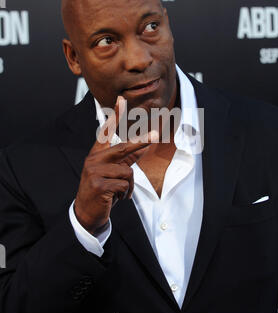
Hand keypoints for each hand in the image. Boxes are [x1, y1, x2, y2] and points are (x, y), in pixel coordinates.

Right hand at [74, 96, 157, 234]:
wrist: (87, 213)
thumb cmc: (102, 190)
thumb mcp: (114, 173)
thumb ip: (127, 159)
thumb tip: (145, 145)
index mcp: (97, 155)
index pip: (106, 132)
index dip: (115, 116)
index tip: (122, 99)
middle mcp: (93, 160)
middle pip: (122, 147)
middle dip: (141, 143)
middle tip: (156, 136)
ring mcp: (94, 172)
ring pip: (127, 171)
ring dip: (129, 185)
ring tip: (122, 193)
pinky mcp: (98, 185)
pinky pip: (123, 184)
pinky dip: (126, 193)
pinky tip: (117, 199)